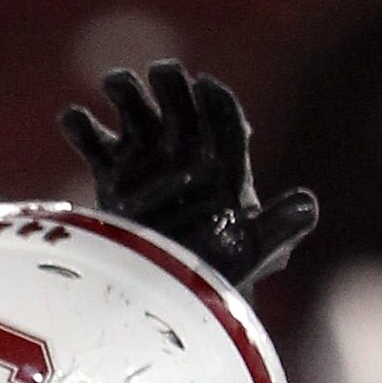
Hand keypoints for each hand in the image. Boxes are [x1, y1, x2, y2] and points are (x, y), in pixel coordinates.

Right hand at [59, 64, 318, 294]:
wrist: (166, 309)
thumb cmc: (214, 283)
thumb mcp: (249, 256)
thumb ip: (277, 228)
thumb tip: (308, 206)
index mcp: (224, 167)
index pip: (225, 119)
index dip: (216, 101)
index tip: (204, 87)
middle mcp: (186, 156)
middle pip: (179, 103)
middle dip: (170, 83)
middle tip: (160, 73)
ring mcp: (149, 164)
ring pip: (136, 111)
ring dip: (125, 89)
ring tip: (113, 83)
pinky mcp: (114, 179)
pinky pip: (94, 143)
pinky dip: (81, 126)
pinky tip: (72, 119)